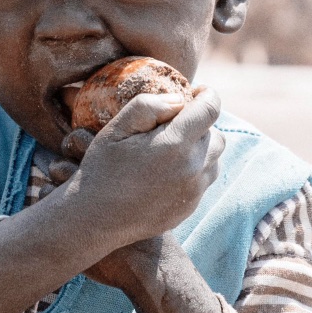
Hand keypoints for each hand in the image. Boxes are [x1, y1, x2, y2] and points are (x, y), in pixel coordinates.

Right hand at [41, 86, 224, 253]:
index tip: (195, 93)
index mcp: (175, 144)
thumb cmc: (102, 169)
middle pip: (216, 134)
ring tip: (170, 149)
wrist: (95, 219)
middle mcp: (192, 169)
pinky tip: (165, 172)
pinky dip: (194, 170)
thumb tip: (179, 100)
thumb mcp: (116, 128)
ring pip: (214, 158)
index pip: (211, 109)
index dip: (207, 95)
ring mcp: (194, 192)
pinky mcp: (190, 207)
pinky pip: (204, 180)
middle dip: (199, 123)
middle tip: (173, 125)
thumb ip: (149, 105)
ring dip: (200, 148)